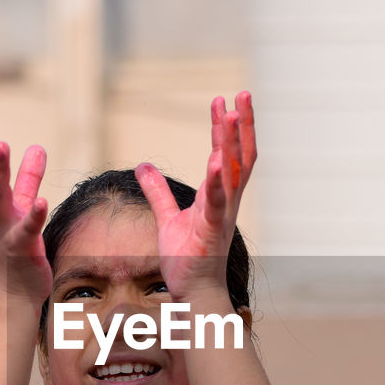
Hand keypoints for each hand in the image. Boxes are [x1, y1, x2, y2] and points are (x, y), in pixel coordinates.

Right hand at [0, 103, 51, 305]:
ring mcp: (4, 230)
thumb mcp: (21, 208)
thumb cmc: (17, 248)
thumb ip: (28, 178)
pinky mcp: (24, 248)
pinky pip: (28, 229)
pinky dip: (34, 214)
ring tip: (2, 144)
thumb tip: (37, 147)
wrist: (14, 295)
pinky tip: (42, 200)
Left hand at [134, 91, 256, 299]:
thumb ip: (157, 191)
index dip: (226, 128)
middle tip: (240, 93)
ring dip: (233, 142)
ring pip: (234, 171)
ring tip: (231, 113)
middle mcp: (227, 201)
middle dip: (242, 124)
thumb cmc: (187, 258)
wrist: (195, 291)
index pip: (228, 153)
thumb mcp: (167, 218)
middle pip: (241, 155)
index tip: (223, 101)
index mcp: (219, 196)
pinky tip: (216, 157)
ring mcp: (222, 214)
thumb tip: (142, 166)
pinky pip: (217, 200)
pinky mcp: (211, 229)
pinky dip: (218, 178)